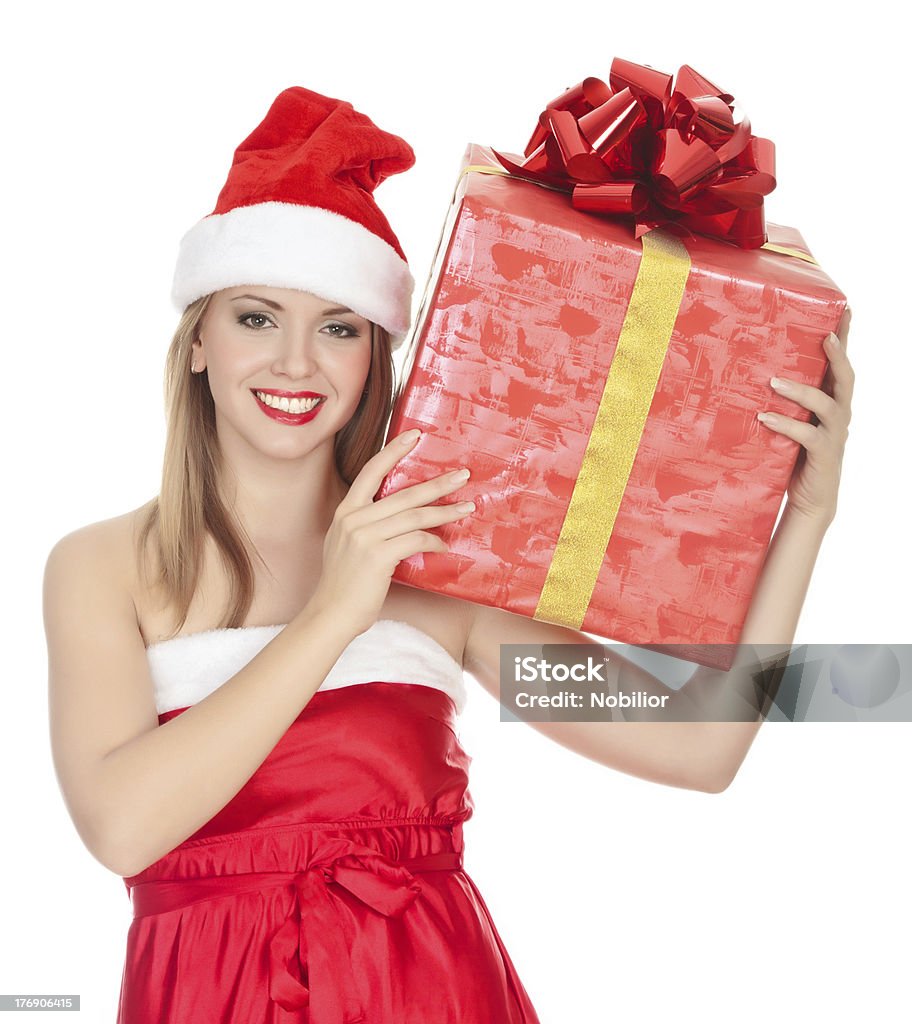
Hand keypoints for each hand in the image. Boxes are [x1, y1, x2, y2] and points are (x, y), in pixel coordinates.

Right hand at [307, 430, 473, 635]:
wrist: (331, 613)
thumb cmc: (344, 583)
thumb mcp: (346, 544)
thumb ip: (365, 525)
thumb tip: (399, 516)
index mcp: (346, 511)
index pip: (372, 471)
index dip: (394, 451)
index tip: (416, 435)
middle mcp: (354, 519)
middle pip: (404, 493)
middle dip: (437, 483)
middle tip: (462, 475)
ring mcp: (365, 536)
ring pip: (415, 516)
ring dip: (445, 512)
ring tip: (467, 508)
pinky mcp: (378, 555)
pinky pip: (416, 540)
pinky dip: (434, 542)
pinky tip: (443, 546)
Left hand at [758, 306, 853, 525]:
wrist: (810, 499)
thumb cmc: (796, 455)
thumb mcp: (792, 421)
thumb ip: (784, 400)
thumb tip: (753, 372)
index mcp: (833, 401)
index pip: (841, 365)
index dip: (845, 338)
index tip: (845, 310)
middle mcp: (840, 413)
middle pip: (846, 377)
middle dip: (838, 355)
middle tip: (826, 336)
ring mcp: (834, 433)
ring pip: (826, 404)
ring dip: (801, 390)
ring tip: (773, 381)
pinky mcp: (823, 453)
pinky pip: (807, 434)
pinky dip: (785, 424)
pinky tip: (764, 417)